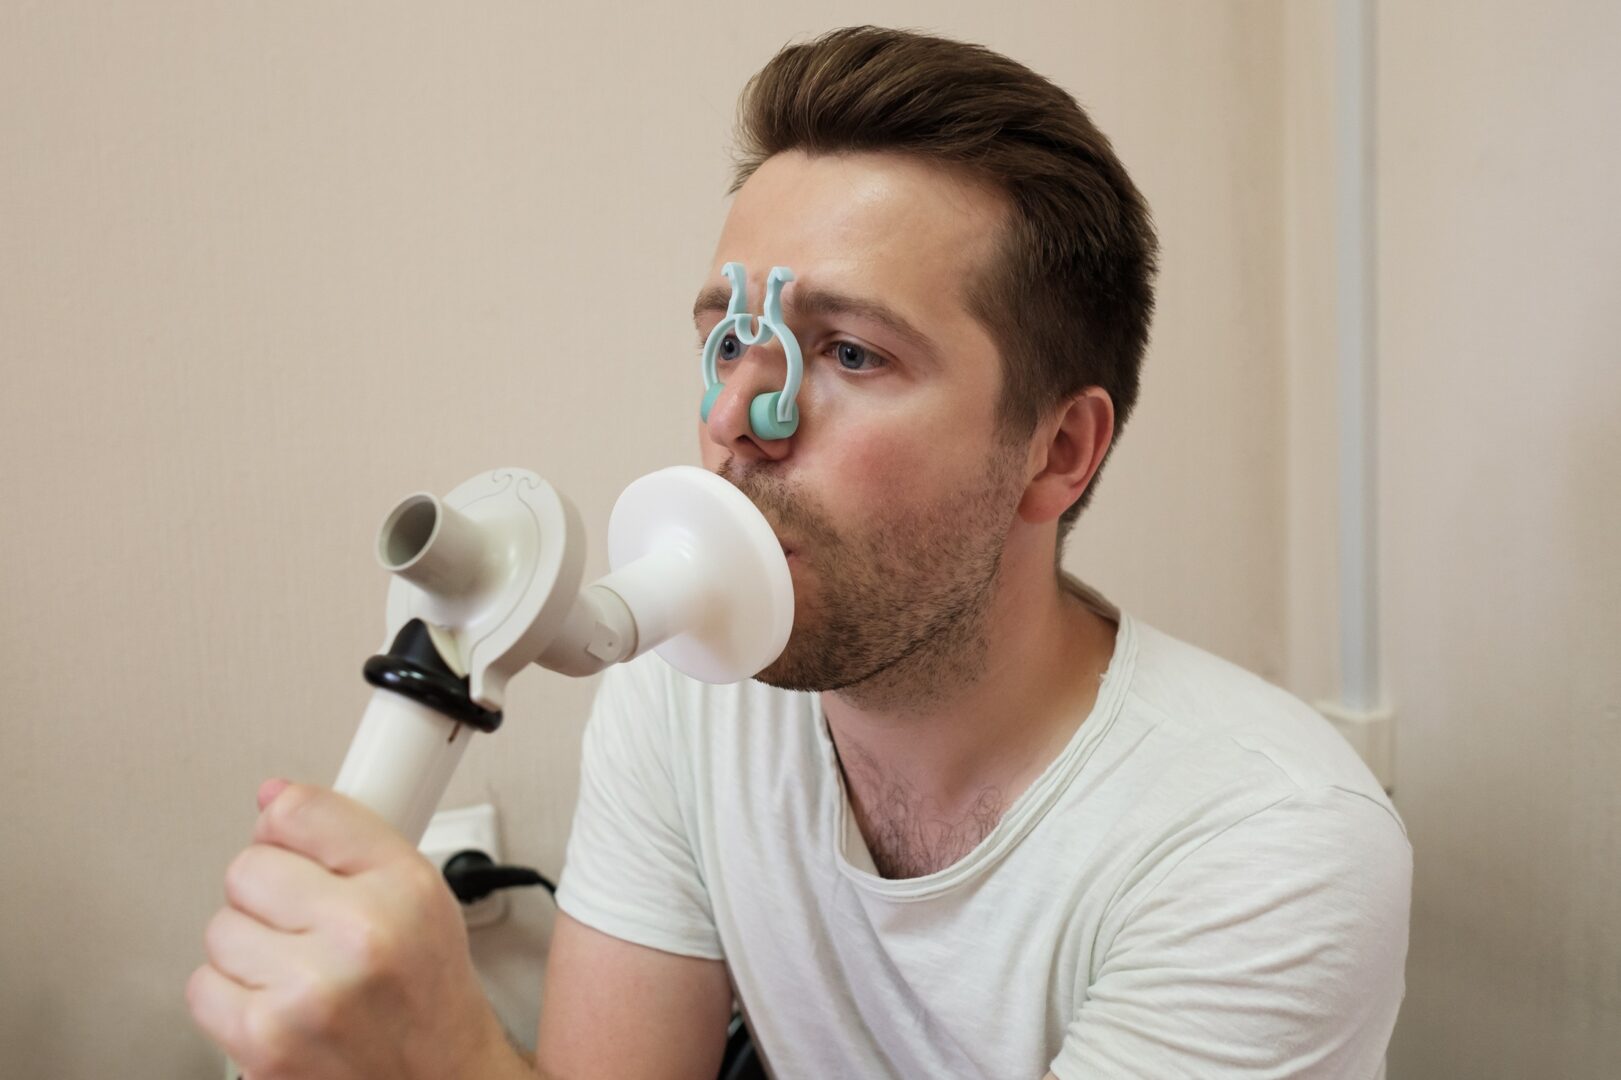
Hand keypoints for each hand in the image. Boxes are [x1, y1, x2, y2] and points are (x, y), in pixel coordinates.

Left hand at [187, 780, 517, 1078]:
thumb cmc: (428, 994)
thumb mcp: (421, 894)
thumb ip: (350, 836)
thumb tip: (272, 796)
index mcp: (404, 887)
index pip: (302, 812)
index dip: (288, 826)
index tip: (294, 841)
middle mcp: (361, 935)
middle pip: (249, 867)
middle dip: (271, 893)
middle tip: (310, 923)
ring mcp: (307, 993)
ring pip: (221, 927)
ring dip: (250, 947)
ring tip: (300, 969)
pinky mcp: (263, 1043)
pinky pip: (203, 986)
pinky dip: (231, 995)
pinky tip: (278, 1003)